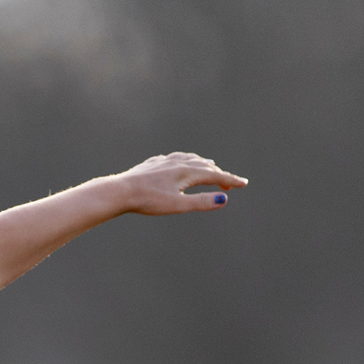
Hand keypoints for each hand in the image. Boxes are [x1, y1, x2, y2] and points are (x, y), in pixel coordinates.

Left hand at [108, 153, 247, 215]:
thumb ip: (201, 202)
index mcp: (187, 172)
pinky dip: (185, 160)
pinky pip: (174, 158)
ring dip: (203, 164)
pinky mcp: (152, 164)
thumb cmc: (148, 200)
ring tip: (210, 166)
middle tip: (229, 185)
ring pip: (189, 159)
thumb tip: (224, 200)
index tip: (243, 184)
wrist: (120, 191)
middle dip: (219, 174)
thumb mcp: (177, 205)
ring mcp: (164, 161)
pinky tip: (179, 163)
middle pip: (204, 166)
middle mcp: (178, 162)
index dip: (230, 180)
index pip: (215, 175)